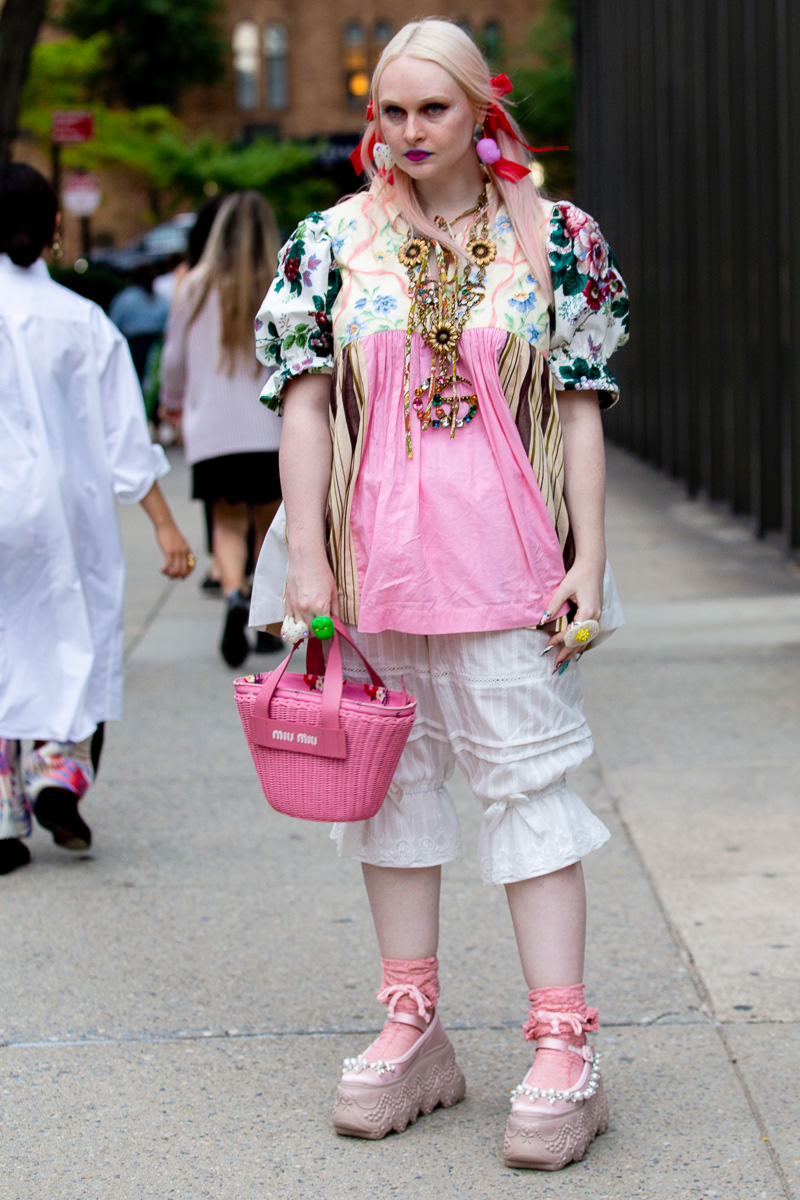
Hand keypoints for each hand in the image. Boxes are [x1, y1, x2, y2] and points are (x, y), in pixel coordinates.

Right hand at [155, 522, 194, 578]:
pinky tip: (161, 570)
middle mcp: (184, 552)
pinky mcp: (169, 551)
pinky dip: (165, 570)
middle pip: (184, 570)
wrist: (165, 524)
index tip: (182, 578)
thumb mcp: (180, 542)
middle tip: (171, 577)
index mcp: (188, 550)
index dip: (188, 574)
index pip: (192, 566)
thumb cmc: (171, 533)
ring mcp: (177, 552)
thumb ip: (181, 550)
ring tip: (166, 574)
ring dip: (171, 575)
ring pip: (177, 570)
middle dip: (178, 576)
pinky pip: (168, 565)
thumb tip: (179, 559)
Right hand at [284, 547, 338, 626]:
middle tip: (321, 627)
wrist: (306, 559)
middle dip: (317, 632)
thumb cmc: (321, 572)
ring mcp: (295, 607)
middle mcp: (306, 609)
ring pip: (299, 630)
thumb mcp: (334, 591)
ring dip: (305, 631)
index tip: (329, 630)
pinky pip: (288, 622)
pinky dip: (294, 626)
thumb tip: (335, 622)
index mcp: (320, 607)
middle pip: (311, 633)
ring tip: (311, 625)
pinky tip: (299, 624)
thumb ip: (335, 610)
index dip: (328, 632)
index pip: (324, 630)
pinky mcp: (287, 604)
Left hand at [541, 557, 603, 671]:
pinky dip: (582, 643)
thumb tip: (542, 620)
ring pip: (586, 639)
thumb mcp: (563, 589)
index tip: (547, 644)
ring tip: (564, 661)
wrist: (593, 566)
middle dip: (568, 653)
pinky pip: (589, 634)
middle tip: (556, 664)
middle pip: (581, 641)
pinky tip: (576, 650)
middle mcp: (595, 617)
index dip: (559, 640)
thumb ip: (553, 605)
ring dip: (575, 650)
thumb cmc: (578, 575)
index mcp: (588, 612)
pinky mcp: (597, 615)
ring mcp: (598, 617)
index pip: (572, 632)